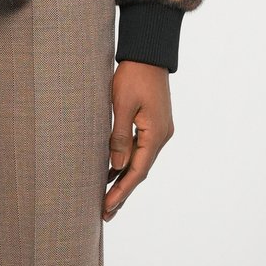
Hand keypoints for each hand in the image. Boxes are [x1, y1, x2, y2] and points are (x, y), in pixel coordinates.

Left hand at [103, 60, 173, 221]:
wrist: (149, 52)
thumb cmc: (134, 75)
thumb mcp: (123, 105)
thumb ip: (119, 136)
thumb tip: (116, 167)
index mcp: (155, 134)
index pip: (137, 171)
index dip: (121, 190)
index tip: (105, 207)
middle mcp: (161, 135)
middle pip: (140, 170)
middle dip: (122, 191)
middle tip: (105, 213)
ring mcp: (159, 129)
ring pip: (140, 160)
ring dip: (124, 177)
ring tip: (107, 197)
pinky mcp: (154, 122)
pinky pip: (140, 148)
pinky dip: (127, 160)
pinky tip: (113, 168)